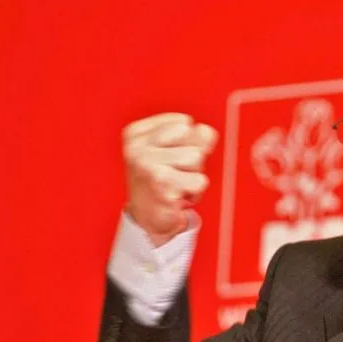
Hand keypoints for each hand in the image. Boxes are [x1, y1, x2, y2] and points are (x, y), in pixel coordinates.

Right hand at [122, 113, 217, 246]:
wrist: (148, 219)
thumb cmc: (161, 180)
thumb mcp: (173, 150)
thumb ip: (193, 136)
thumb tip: (207, 133)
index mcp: (135, 134)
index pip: (184, 122)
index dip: (187, 140)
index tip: (170, 157)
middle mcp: (137, 149)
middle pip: (192, 137)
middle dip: (193, 157)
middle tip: (175, 173)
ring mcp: (148, 168)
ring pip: (197, 157)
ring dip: (194, 174)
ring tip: (177, 184)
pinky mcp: (163, 188)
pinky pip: (200, 180)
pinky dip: (196, 191)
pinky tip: (178, 196)